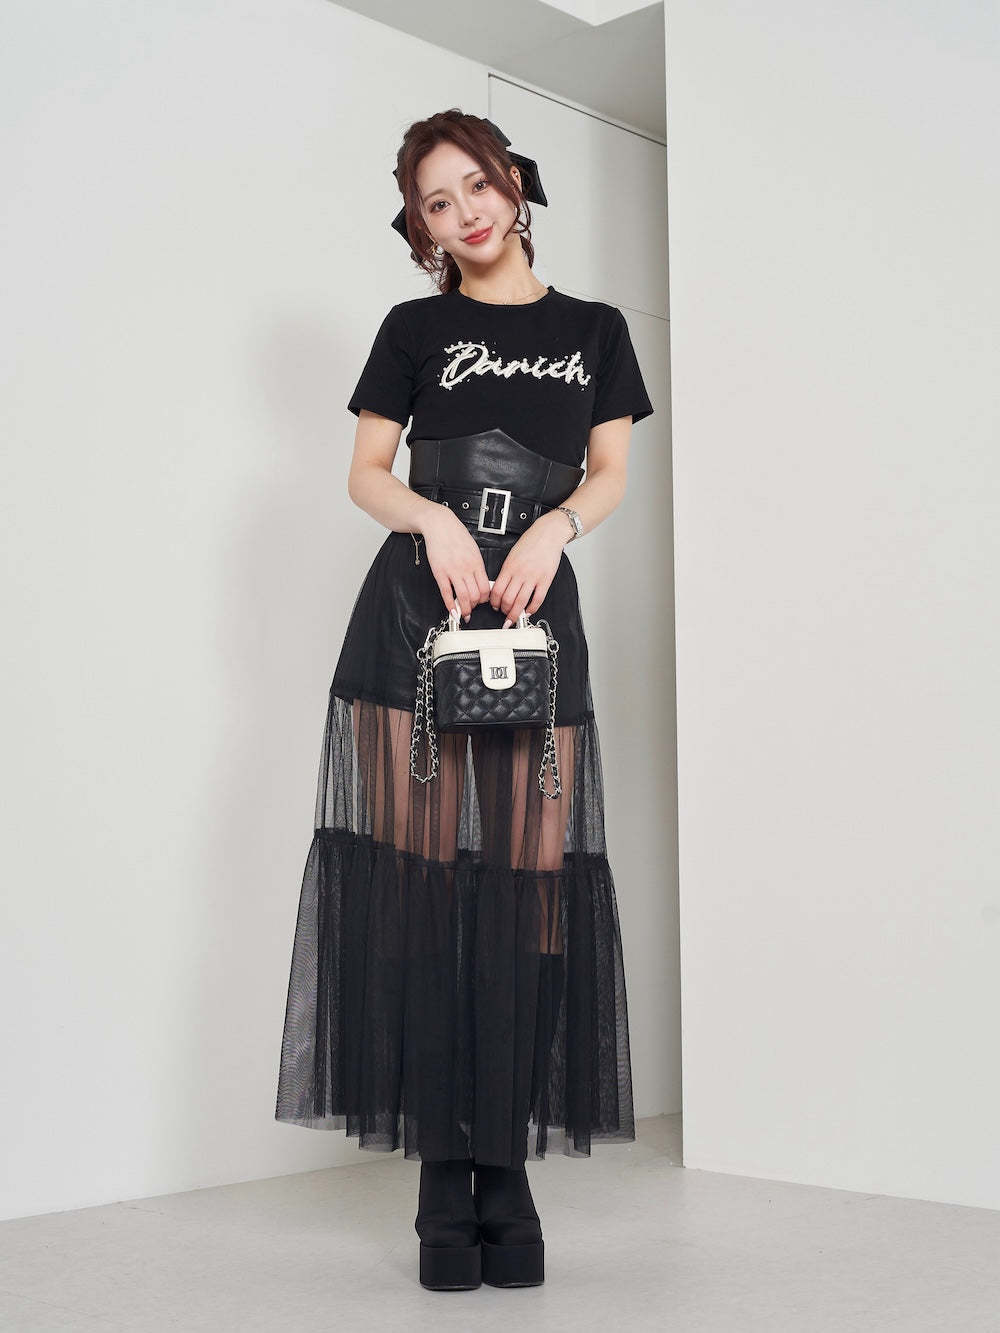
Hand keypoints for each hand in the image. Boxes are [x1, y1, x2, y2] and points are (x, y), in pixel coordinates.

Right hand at [420, 507, 491, 620]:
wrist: (440, 525)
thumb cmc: (456, 535)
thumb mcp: (473, 550)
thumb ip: (477, 566)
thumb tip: (481, 581)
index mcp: (477, 563)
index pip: (486, 588)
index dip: (485, 599)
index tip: (483, 602)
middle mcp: (466, 569)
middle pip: (476, 595)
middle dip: (475, 606)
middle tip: (472, 609)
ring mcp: (453, 571)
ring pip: (463, 597)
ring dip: (464, 609)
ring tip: (463, 613)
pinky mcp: (440, 573)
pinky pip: (446, 593)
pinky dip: (450, 605)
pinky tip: (452, 611)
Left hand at [489, 510, 568, 626]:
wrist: (548, 534)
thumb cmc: (530, 542)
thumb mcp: (512, 555)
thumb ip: (507, 571)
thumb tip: (500, 588)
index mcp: (509, 567)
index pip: (497, 590)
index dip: (494, 603)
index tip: (494, 606)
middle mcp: (520, 573)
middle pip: (507, 599)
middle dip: (504, 611)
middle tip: (504, 614)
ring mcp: (533, 577)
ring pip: (521, 602)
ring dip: (516, 614)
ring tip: (514, 617)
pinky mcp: (545, 580)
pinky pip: (538, 599)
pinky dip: (532, 609)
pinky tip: (529, 611)